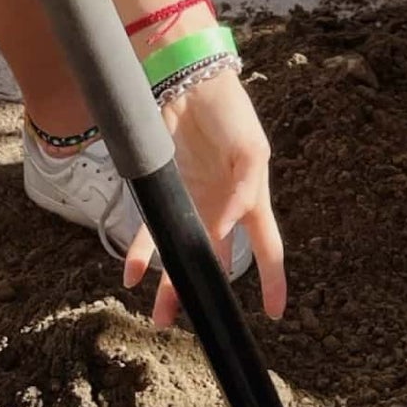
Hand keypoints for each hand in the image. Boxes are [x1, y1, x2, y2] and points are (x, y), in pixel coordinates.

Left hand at [124, 68, 287, 328]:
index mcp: (251, 197)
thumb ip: (243, 192)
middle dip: (207, 292)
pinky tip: (132, 273)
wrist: (187, 83)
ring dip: (170, 284)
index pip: (267, 246)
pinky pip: (150, 230)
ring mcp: (190, 201)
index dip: (272, 279)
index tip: (275, 313)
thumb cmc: (228, 113)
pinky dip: (141, 254)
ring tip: (159, 316)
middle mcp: (220, 207)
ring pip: (181, 252)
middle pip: (216, 260)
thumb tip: (227, 231)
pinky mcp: (162, 191)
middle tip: (193, 323)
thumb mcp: (250, 148)